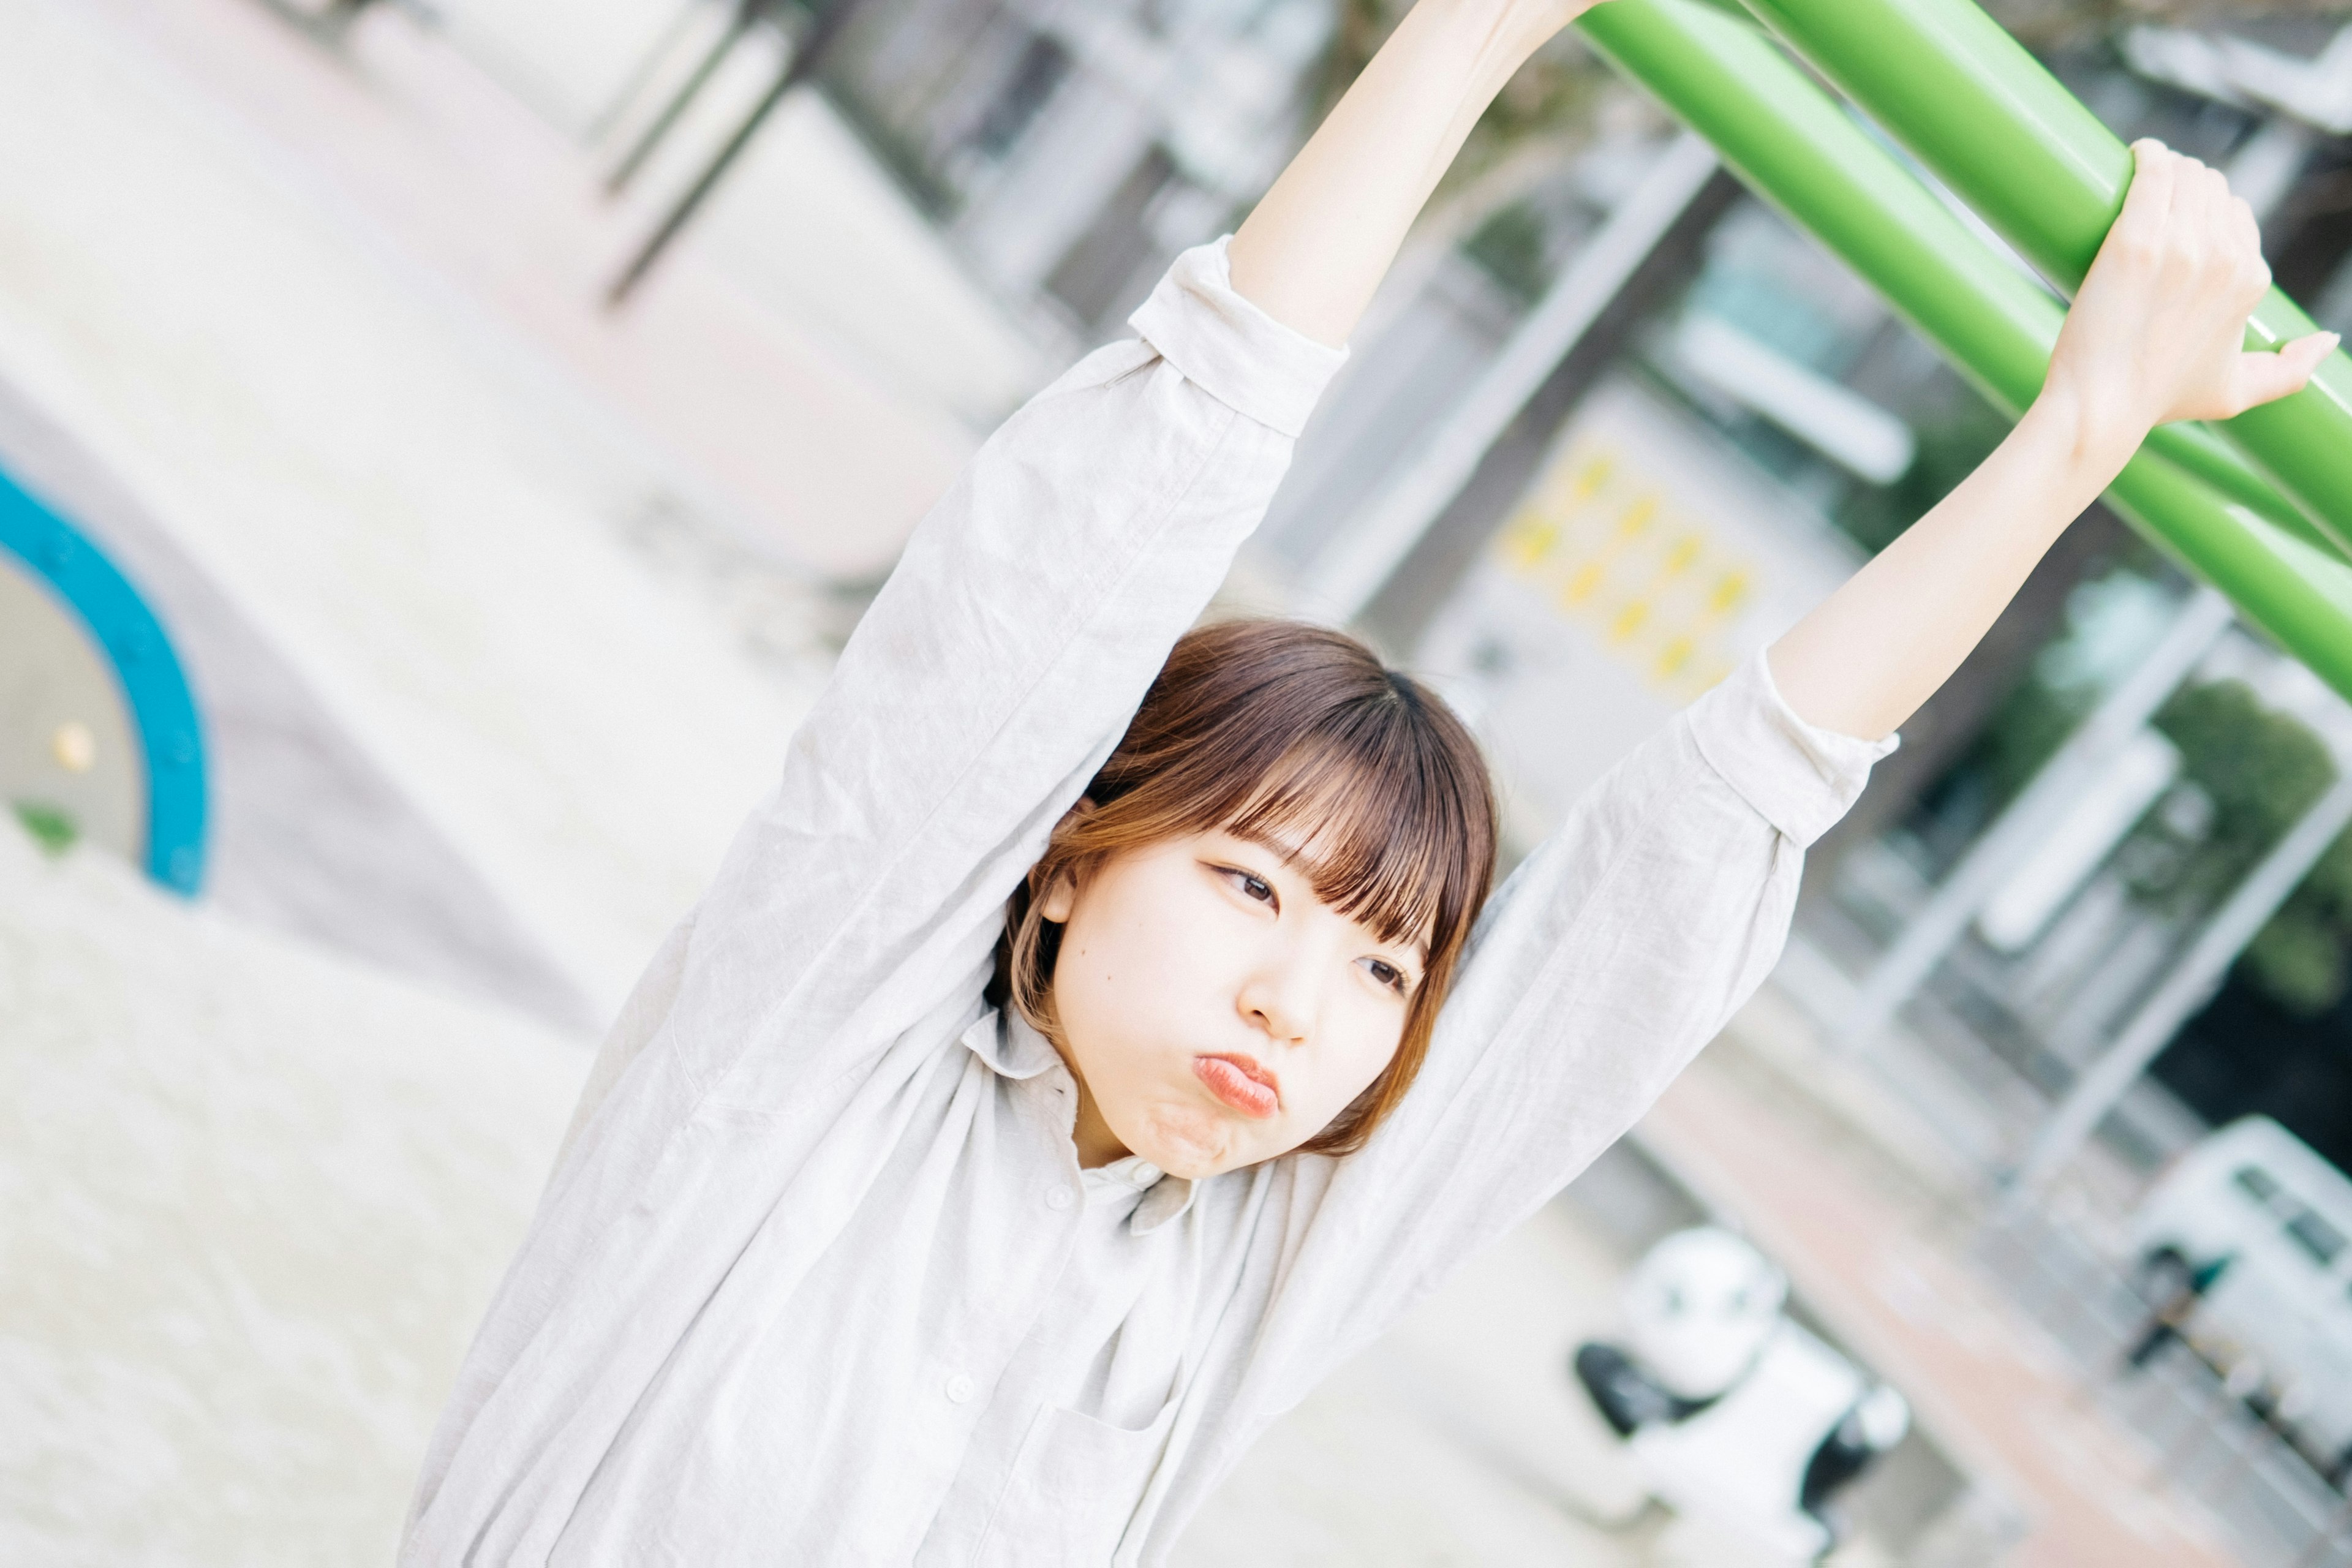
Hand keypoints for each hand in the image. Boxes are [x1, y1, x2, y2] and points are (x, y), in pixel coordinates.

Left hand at [2041, 139, 2336, 459]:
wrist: (2101, 406)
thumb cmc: (2159, 399)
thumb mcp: (2235, 391)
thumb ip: (2288, 371)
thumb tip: (2327, 341)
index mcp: (2251, 280)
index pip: (2238, 215)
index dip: (2205, 213)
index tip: (2175, 218)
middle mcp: (2225, 258)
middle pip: (2212, 188)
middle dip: (2185, 185)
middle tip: (2152, 199)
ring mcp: (2181, 247)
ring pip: (2185, 174)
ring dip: (2165, 167)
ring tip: (2140, 178)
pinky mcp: (2135, 241)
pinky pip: (2153, 173)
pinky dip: (2147, 156)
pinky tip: (2136, 155)